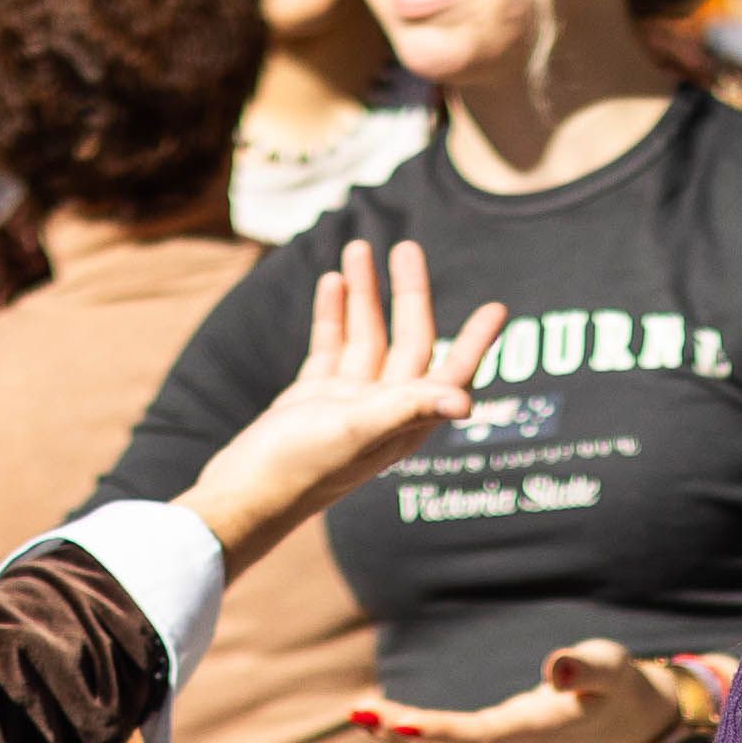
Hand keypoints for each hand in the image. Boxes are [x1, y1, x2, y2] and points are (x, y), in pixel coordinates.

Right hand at [169, 239, 507, 570]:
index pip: (451, 373)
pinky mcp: (313, 397)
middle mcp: (384, 410)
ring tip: (357, 248)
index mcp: (405, 421)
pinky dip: (333, 314)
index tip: (497, 307)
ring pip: (365, 335)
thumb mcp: (355, 431)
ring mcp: (348, 402)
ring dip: (364, 294)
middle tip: (407, 248)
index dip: (475, 341)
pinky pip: (330, 346)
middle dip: (408, 294)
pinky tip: (332, 281)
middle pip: (408, 341)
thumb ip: (408, 408)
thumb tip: (465, 401)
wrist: (243, 495)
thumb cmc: (301, 468)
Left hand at [356, 637, 678, 742]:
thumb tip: (553, 669)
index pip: (479, 733)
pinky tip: (384, 727)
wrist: (629, 720)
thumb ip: (585, 667)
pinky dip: (414, 740)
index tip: (395, 720)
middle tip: (356, 711)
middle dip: (400, 729)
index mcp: (540, 729)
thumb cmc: (618, 683)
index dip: (436, 730)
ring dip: (398, 737)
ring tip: (357, 715)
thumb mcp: (611, 665)